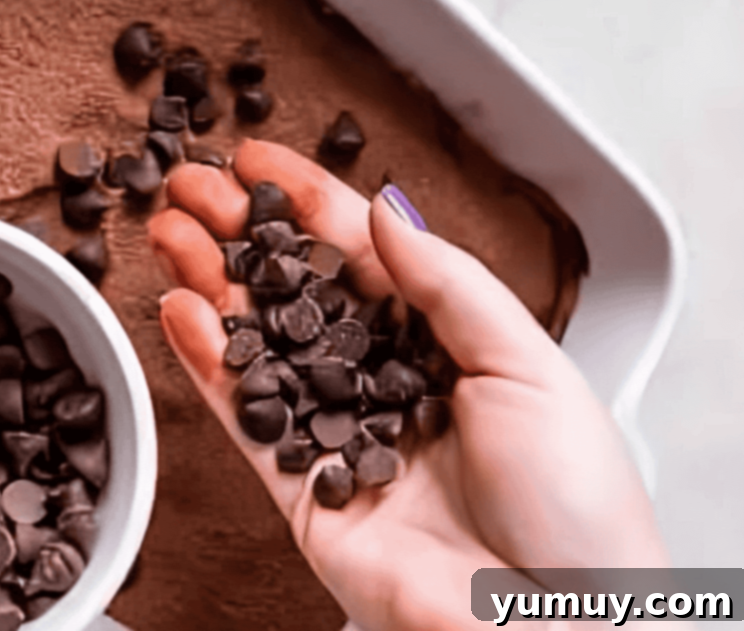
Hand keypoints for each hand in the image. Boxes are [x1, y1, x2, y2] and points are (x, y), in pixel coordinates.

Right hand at [148, 139, 668, 630]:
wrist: (558, 626)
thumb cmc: (575, 502)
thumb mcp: (526, 362)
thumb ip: (446, 282)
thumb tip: (385, 212)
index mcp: (444, 340)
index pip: (362, 251)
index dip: (305, 201)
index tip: (258, 160)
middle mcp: (384, 379)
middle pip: (295, 289)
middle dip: (240, 233)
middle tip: (189, 188)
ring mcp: (338, 432)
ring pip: (258, 343)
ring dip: (210, 284)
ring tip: (168, 234)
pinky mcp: (301, 489)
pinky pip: (243, 416)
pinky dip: (207, 364)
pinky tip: (181, 312)